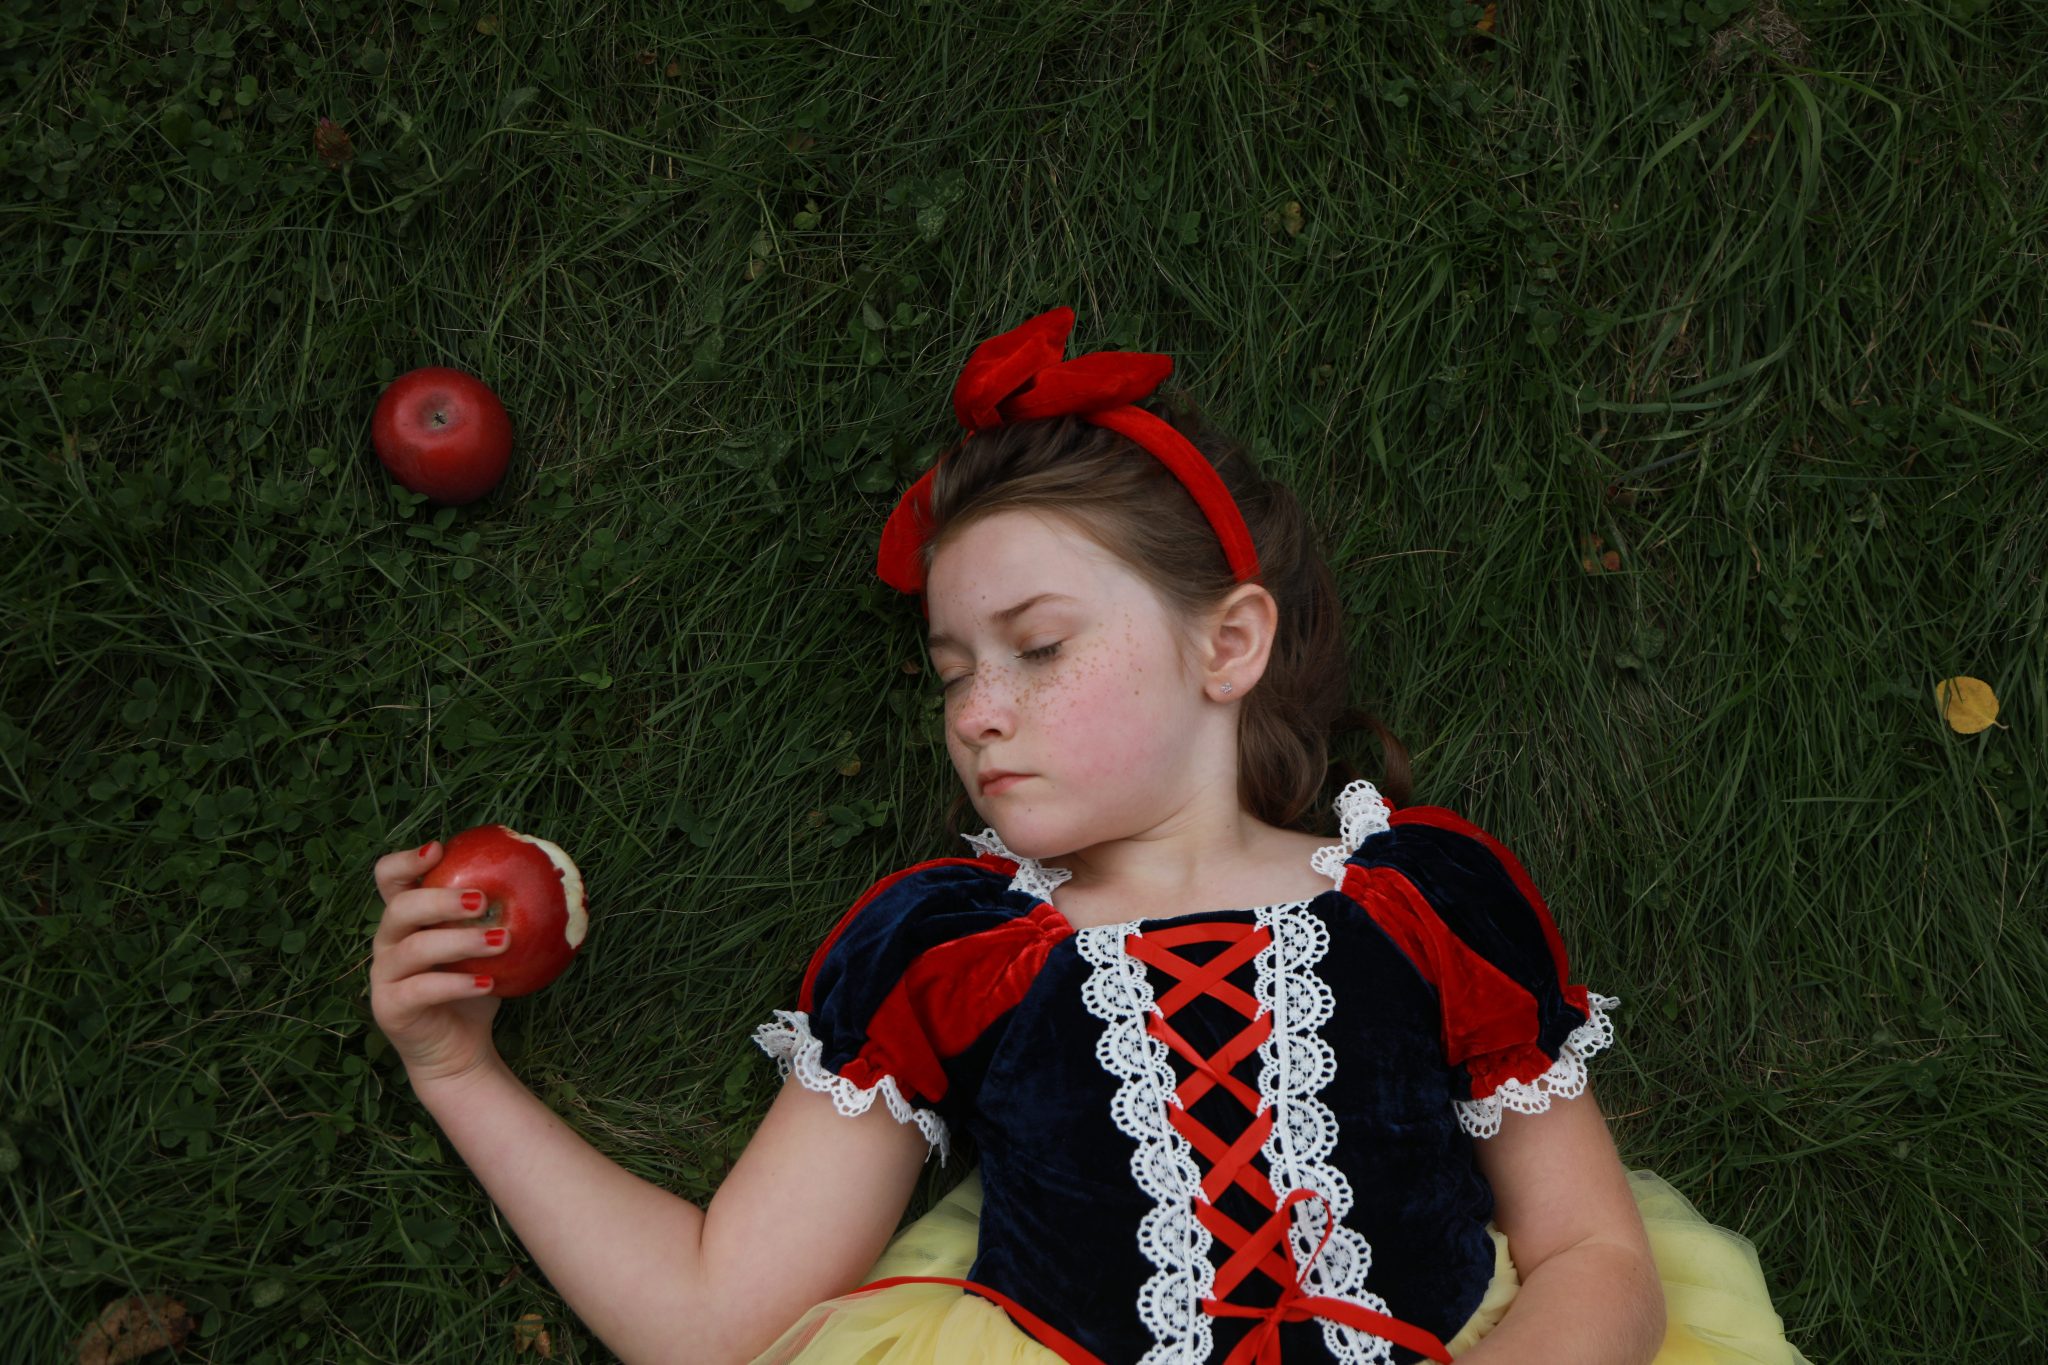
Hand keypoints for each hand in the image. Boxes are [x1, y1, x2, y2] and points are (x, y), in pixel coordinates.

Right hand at [369, 840, 508, 1087]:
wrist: (461, 1049)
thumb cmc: (475, 987)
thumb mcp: (489, 947)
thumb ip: (500, 916)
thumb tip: (551, 881)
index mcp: (406, 920)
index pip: (388, 879)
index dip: (405, 860)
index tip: (439, 849)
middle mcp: (387, 942)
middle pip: (399, 908)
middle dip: (441, 899)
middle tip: (483, 900)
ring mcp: (384, 976)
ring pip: (413, 948)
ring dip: (459, 941)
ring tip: (502, 940)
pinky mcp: (390, 1008)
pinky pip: (420, 990)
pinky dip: (456, 984)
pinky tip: (487, 983)